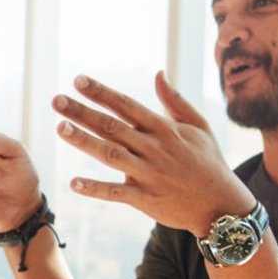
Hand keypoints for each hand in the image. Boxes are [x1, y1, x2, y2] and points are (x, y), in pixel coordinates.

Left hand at [53, 72, 252, 234]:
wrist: (222, 205)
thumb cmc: (209, 163)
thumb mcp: (199, 126)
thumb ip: (175, 101)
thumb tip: (158, 73)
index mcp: (164, 129)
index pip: (126, 105)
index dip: (101, 92)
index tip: (78, 80)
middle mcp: (154, 148)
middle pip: (112, 126)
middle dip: (83, 112)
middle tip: (56, 100)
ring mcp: (149, 174)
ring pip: (111, 154)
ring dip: (84, 141)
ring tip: (60, 128)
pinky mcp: (146, 200)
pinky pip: (116, 193)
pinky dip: (95, 189)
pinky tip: (74, 183)